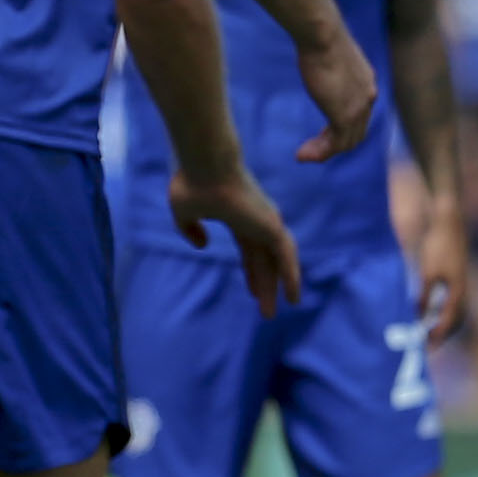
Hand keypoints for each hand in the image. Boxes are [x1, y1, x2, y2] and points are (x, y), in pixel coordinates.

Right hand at [170, 165, 301, 311]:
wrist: (205, 166)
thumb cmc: (193, 183)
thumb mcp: (183, 212)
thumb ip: (190, 229)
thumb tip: (202, 245)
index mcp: (239, 218)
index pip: (250, 251)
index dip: (251, 272)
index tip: (252, 291)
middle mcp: (257, 220)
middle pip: (265, 261)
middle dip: (265, 286)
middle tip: (268, 310)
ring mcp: (267, 222)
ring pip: (276, 262)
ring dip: (278, 287)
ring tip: (279, 311)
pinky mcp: (272, 225)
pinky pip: (286, 256)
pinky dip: (292, 276)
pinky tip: (294, 296)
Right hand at [291, 33, 380, 164]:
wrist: (322, 34)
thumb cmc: (318, 36)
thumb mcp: (327, 54)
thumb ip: (327, 63)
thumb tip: (314, 53)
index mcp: (365, 82)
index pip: (359, 115)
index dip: (341, 127)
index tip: (320, 135)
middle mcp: (368, 96)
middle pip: (356, 132)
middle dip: (333, 144)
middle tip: (311, 150)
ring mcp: (360, 107)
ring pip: (347, 142)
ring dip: (324, 152)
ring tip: (303, 155)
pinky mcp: (346, 115)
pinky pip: (336, 144)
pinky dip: (320, 153)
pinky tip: (302, 155)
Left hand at [416, 198, 470, 345]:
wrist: (448, 224)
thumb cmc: (437, 247)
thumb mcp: (427, 273)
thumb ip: (424, 297)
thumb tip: (419, 317)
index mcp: (456, 293)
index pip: (448, 323)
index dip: (437, 337)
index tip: (426, 349)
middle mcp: (461, 291)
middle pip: (456, 321)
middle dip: (444, 335)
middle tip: (428, 345)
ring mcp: (461, 284)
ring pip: (457, 312)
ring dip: (446, 324)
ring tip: (431, 332)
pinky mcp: (457, 277)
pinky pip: (454, 302)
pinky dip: (446, 312)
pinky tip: (434, 311)